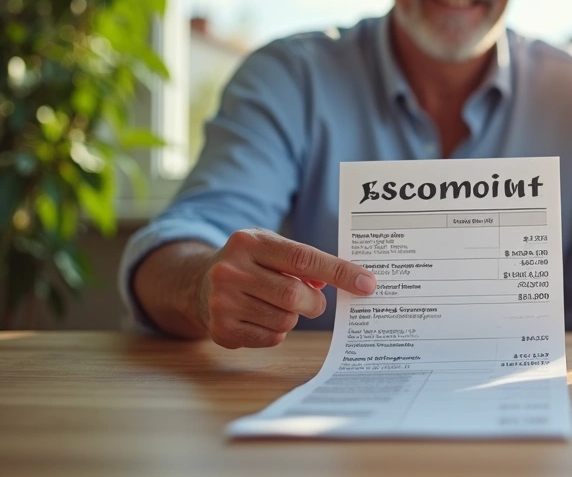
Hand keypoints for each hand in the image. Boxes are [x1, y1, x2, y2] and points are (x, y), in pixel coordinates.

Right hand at [196, 228, 376, 348]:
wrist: (196, 283)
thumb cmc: (249, 263)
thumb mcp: (271, 249)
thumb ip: (306, 261)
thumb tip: (349, 279)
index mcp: (248, 242)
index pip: (303, 258)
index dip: (339, 272)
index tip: (367, 283)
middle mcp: (230, 270)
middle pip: (295, 295)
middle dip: (314, 302)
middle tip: (314, 301)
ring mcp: (222, 302)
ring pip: (286, 320)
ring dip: (293, 316)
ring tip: (276, 304)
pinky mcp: (221, 329)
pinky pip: (272, 338)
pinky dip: (277, 331)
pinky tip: (261, 317)